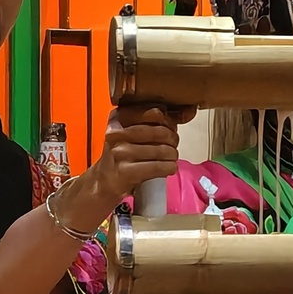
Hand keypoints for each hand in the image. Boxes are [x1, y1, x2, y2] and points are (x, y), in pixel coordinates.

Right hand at [63, 104, 191, 221]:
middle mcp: (117, 133)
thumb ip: (156, 121)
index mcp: (119, 118)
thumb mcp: (131, 132)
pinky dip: (169, 168)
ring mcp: (120, 152)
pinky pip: (158, 167)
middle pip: (161, 132)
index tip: (171, 129)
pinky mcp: (125, 171)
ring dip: (173, 155)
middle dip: (173, 140)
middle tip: (173, 146)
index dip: (169, 122)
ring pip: (162, 150)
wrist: (103, 181)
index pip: (154, 113)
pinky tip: (169, 168)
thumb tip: (189, 112)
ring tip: (171, 158)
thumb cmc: (123, 154)